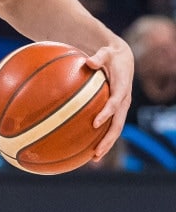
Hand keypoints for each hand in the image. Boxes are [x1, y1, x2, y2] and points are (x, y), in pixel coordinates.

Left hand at [87, 39, 133, 158]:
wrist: (123, 58)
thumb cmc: (110, 55)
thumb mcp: (106, 52)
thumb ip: (98, 57)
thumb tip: (88, 61)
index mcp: (122, 88)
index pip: (116, 103)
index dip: (107, 113)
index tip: (95, 123)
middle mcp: (124, 101)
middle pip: (118, 124)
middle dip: (108, 139)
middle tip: (96, 152)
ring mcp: (121, 107)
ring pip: (115, 129)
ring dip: (106, 144)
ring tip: (94, 158)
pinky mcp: (116, 110)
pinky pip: (110, 125)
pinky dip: (102, 137)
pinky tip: (88, 148)